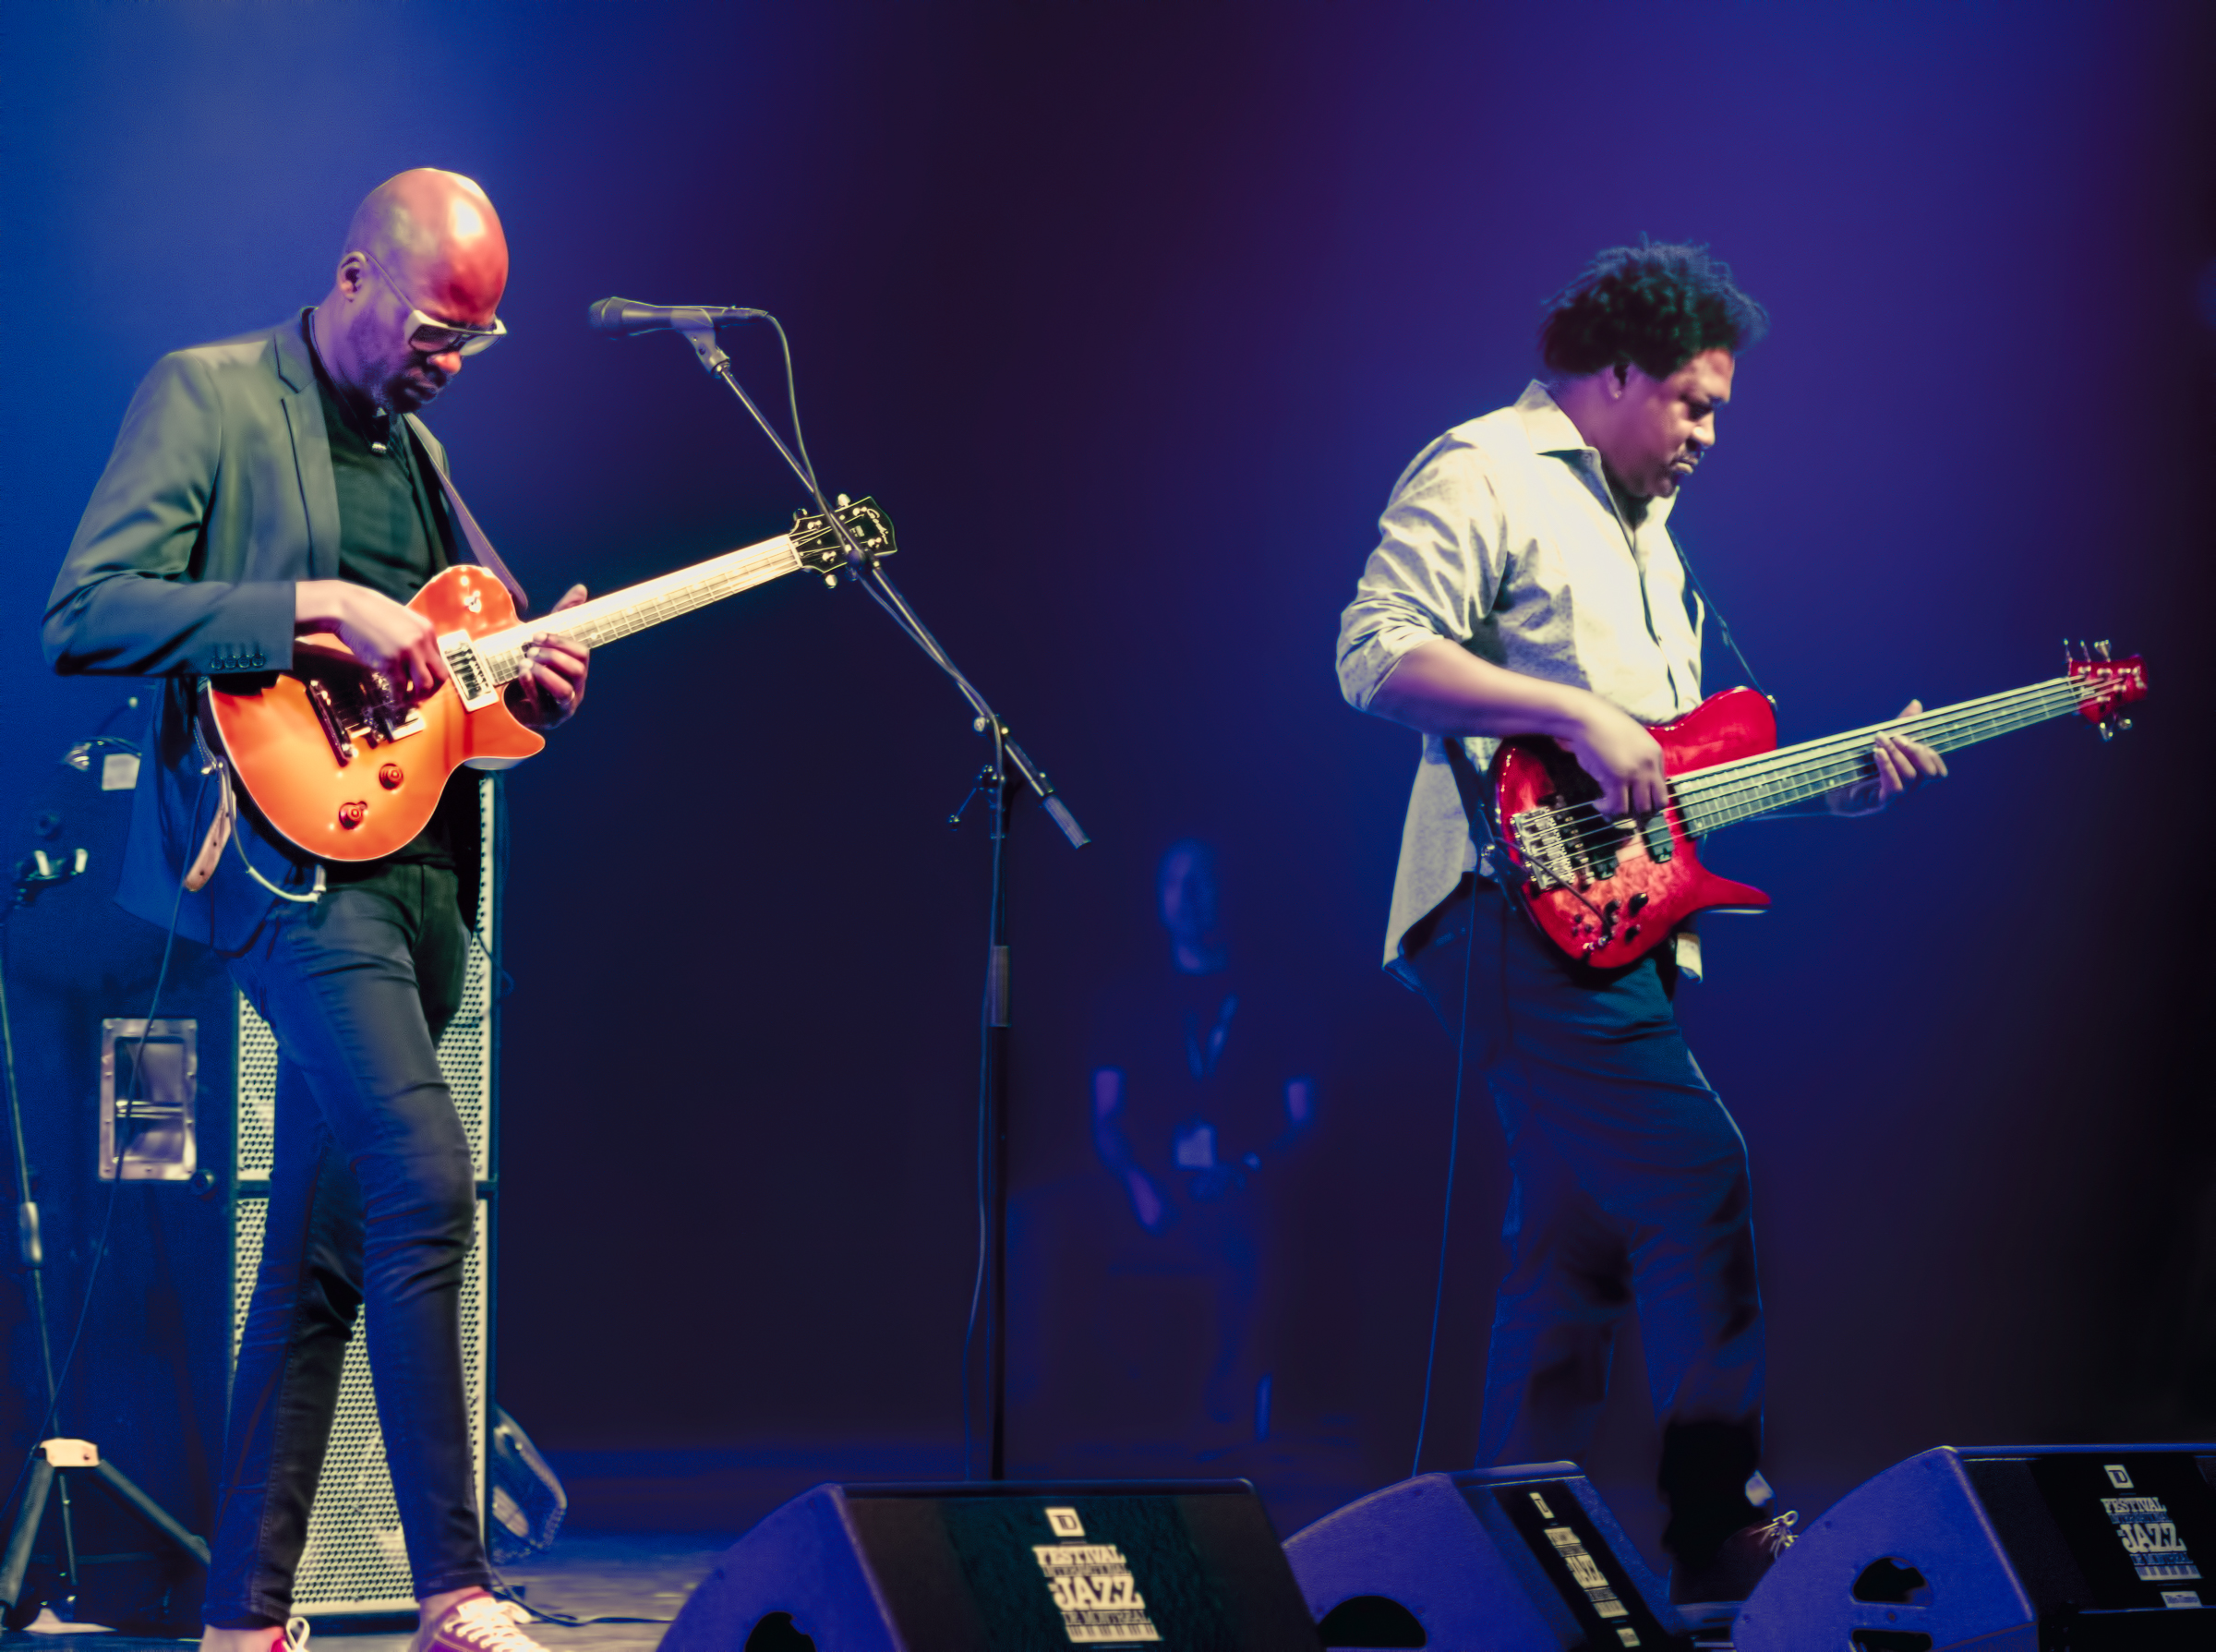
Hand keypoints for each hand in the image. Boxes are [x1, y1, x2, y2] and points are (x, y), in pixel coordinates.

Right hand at [296, 580, 449, 704]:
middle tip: (420, 697)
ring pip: (426, 685)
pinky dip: (399, 698)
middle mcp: (422, 640)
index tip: (423, 684)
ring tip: (407, 700)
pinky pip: (401, 687)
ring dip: (418, 697)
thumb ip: (412, 637)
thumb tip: (416, 660)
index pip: (440, 660)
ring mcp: (408, 651)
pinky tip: (394, 700)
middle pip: (441, 675)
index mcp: (427, 629)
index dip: (432, 676)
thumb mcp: (400, 620)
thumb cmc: (368, 613)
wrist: (346, 607)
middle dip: (432, 691)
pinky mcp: (390, 661)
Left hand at [506, 584, 590, 729]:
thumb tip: (581, 589)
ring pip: (564, 691)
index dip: (561, 642)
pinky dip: (531, 686)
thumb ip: (564, 616)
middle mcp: (574, 690)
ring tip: (525, 662)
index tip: (537, 634)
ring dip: (544, 672)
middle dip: (553, 656)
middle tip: (531, 649)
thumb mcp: (546, 640)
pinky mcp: (543, 719)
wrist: (509, 700)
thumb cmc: (533, 667)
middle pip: (578, 671)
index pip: (582, 654)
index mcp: (577, 671)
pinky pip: (542, 706)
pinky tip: (520, 673)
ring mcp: (560, 707)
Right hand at [1557, 695, 1668, 817]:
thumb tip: (1628, 782)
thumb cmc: (1601, 725)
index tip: (1631, 803)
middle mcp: (1650, 765)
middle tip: (1624, 814)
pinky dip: (1608, 811)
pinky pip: (1619, 808)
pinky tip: (1598, 804)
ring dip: (1625, 815)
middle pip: (1657, 803)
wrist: (1586, 717)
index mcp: (1655, 754)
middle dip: (1642, 814)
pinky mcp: (1617, 778)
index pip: (1661, 788)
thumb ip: (1633, 759)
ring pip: (1640, 810)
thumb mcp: (1627, 740)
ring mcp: (1635, 772)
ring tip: (1608, 809)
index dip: (1647, 800)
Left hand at [1833, 698, 1947, 814]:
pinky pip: (1895, 788)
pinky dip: (1888, 767)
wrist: (1827, 789)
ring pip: (1911, 777)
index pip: (1938, 771)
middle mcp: (1908, 791)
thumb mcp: (1881, 744)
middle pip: (1930, 773)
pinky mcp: (1880, 803)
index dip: (1931, 754)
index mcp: (1912, 777)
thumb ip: (1900, 727)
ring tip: (1879, 741)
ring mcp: (1896, 799)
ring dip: (1896, 754)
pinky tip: (1877, 754)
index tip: (1910, 737)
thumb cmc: (1855, 766)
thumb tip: (1916, 704)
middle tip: (1895, 737)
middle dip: (1916, 751)